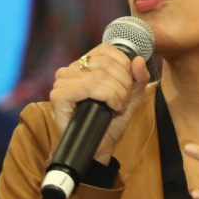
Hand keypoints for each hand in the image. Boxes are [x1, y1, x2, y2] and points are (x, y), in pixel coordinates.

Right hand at [48, 44, 150, 162]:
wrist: (98, 148)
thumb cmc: (110, 122)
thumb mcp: (130, 97)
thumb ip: (138, 78)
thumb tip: (139, 59)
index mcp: (84, 65)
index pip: (106, 50)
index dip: (124, 65)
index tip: (129, 85)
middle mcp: (70, 70)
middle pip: (106, 63)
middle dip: (124, 83)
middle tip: (124, 101)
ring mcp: (62, 82)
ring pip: (100, 75)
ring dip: (118, 93)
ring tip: (118, 107)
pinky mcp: (59, 95)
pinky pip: (91, 87)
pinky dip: (108, 97)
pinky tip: (111, 108)